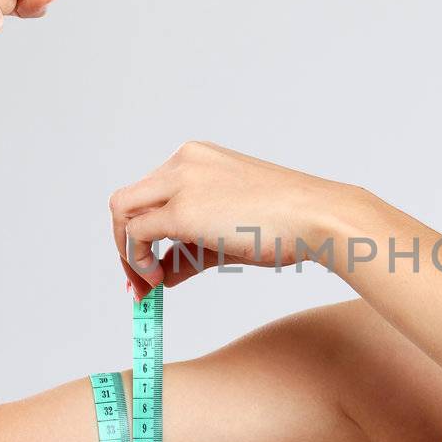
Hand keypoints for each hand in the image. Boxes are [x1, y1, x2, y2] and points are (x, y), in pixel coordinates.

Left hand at [108, 140, 361, 299]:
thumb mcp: (229, 235)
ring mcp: (181, 182)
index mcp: (199, 159)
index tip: (150, 268)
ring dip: (125, 252)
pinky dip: (135, 259)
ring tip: (146, 283)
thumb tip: (163, 276)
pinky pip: (135, 233)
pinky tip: (156, 280)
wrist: (319, 218)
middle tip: (140, 282)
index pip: (151, 194)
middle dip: (126, 244)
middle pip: (129, 201)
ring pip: (122, 211)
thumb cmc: (289, 224)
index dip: (143, 233)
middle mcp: (184, 161)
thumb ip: (191, 251)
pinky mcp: (181, 209)